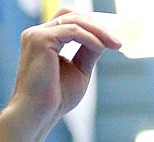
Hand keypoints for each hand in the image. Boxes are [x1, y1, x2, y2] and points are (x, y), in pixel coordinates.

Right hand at [12, 8, 121, 122]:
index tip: (111, 39)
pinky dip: (90, 38)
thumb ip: (88, 53)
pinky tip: (102, 47)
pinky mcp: (41, 39)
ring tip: (115, 44)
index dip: (91, 26)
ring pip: (74, 20)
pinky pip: (73, 31)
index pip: (68, 22)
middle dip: (96, 24)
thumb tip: (104, 39)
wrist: (38, 114)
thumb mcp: (78, 71)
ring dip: (97, 30)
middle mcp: (37, 34)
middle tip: (116, 40)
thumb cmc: (56, 100)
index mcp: (43, 41)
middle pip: (71, 15)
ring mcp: (37, 35)